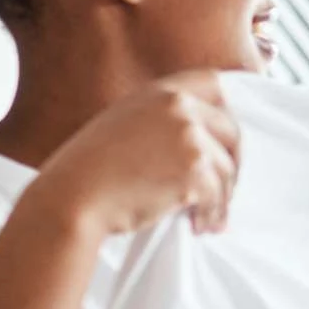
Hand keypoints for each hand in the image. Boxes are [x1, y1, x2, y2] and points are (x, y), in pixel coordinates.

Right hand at [31, 71, 239, 236]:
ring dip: (222, 197)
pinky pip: (218, 195)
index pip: (214, 83)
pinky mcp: (193, 170)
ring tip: (210, 218)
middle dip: (233, 162)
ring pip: (227, 169)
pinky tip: (201, 225)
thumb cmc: (91, 169)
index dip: (226, 110)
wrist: (75, 195)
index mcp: (160, 92)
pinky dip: (213, 214)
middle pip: (231, 130)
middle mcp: (178, 107)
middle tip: (225, 188)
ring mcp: (188, 137)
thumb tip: (197, 140)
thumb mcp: (125, 123)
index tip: (226, 138)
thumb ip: (160, 120)